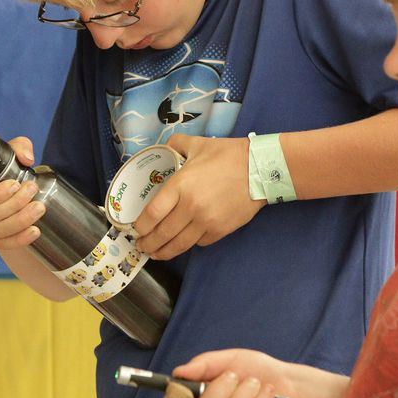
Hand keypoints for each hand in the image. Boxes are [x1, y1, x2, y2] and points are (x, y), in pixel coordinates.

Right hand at [0, 136, 45, 248]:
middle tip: (33, 191)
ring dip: (21, 220)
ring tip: (39, 208)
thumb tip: (27, 158)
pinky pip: (1, 244)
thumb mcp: (6, 153)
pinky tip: (34, 230)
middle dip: (15, 204)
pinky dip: (19, 239)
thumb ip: (18, 147)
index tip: (16, 184)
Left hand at [134, 134, 265, 259]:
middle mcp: (191, 207)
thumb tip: (162, 148)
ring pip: (180, 244)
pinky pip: (199, 243)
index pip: (153, 213)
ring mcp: (206, 221)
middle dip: (148, 244)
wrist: (261, 168)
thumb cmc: (228, 155)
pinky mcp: (221, 230)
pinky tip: (183, 242)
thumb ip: (176, 145)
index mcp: (181, 185)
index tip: (136, 229)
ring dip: (164, 252)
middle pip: (163, 233)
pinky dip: (189, 244)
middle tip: (141, 246)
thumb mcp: (197, 144)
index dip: (141, 225)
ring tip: (156, 253)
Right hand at [172, 349, 296, 397]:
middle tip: (237, 376)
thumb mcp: (230, 359)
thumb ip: (204, 364)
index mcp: (202, 396)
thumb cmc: (255, 370)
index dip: (177, 397)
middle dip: (222, 389)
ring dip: (246, 394)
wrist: (288, 383)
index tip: (183, 388)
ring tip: (257, 384)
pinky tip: (268, 395)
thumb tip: (178, 372)